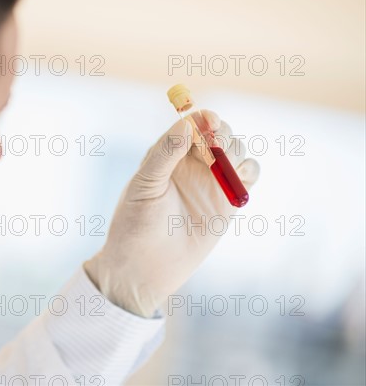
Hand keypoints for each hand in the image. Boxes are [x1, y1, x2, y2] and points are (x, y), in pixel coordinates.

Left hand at [84, 110, 259, 317]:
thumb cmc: (135, 224)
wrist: (144, 267)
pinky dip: (250, 170)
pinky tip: (240, 176)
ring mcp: (210, 182)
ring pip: (236, 152)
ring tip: (225, 165)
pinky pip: (248, 177)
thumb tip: (186, 125)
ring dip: (236, 150)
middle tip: (218, 143)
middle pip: (218, 134)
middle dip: (222, 132)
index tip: (208, 120)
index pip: (191, 125)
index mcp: (167, 155)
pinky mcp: (227, 203)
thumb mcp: (145, 185)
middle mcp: (191, 165)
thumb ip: (164, 154)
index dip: (202, 118)